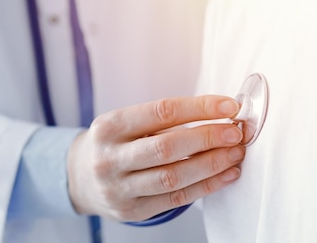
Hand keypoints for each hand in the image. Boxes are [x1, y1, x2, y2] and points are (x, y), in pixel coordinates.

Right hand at [66, 95, 244, 221]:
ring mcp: (119, 188)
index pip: (162, 111)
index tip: (229, 105)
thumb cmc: (115, 142)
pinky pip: (176, 198)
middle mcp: (110, 157)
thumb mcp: (127, 122)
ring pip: (174, 177)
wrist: (80, 177)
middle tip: (235, 132)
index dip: (200, 107)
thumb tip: (220, 114)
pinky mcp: (132, 211)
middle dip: (208, 137)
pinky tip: (226, 174)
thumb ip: (167, 119)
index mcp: (109, 126)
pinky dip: (206, 185)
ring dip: (212, 164)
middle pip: (168, 147)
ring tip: (235, 153)